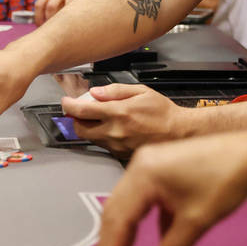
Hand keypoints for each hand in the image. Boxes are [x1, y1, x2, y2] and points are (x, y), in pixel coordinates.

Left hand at [35, 0, 92, 24]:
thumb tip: (52, 17)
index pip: (40, 4)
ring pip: (63, 9)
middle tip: (52, 32)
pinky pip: (77, 6)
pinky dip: (76, 15)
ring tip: (65, 29)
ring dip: (61, 21)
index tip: (41, 27)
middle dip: (49, 21)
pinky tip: (79, 21)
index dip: (38, 18)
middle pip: (49, 7)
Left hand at [61, 83, 183, 154]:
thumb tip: (96, 92)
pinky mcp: (120, 154)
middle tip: (81, 111)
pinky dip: (102, 136)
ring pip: (90, 138)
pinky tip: (114, 128)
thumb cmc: (163, 112)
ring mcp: (117, 145)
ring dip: (89, 127)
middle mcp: (115, 131)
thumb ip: (116, 90)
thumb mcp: (142, 91)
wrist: (179, 132)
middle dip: (76, 119)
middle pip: (79, 128)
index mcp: (119, 112)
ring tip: (102, 118)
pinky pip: (103, 145)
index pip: (82, 110)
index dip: (69, 105)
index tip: (66, 102)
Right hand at [97, 132, 246, 245]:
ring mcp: (150, 164)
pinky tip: (158, 243)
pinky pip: (146, 198)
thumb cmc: (224, 183)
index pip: (118, 218)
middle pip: (117, 209)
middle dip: (115, 243)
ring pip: (129, 205)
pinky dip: (147, 221)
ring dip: (130, 233)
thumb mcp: (196, 221)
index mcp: (144, 174)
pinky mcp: (162, 168)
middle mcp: (140, 165)